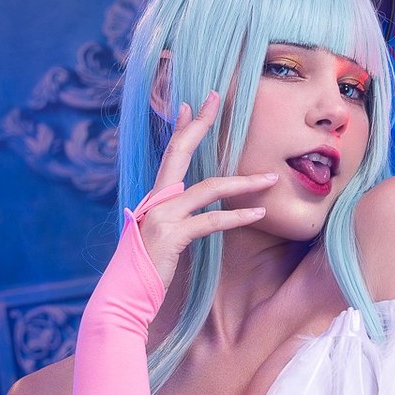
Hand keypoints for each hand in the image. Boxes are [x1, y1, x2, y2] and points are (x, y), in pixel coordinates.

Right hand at [132, 94, 276, 295]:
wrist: (123, 297)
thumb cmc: (144, 271)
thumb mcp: (158, 238)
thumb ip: (171, 220)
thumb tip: (188, 209)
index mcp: (154, 199)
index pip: (169, 155)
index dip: (181, 128)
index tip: (190, 104)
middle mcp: (156, 200)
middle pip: (180, 152)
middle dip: (199, 123)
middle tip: (216, 97)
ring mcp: (162, 216)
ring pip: (209, 188)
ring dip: (244, 183)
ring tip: (271, 178)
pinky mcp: (171, 236)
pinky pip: (211, 221)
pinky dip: (238, 217)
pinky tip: (259, 213)